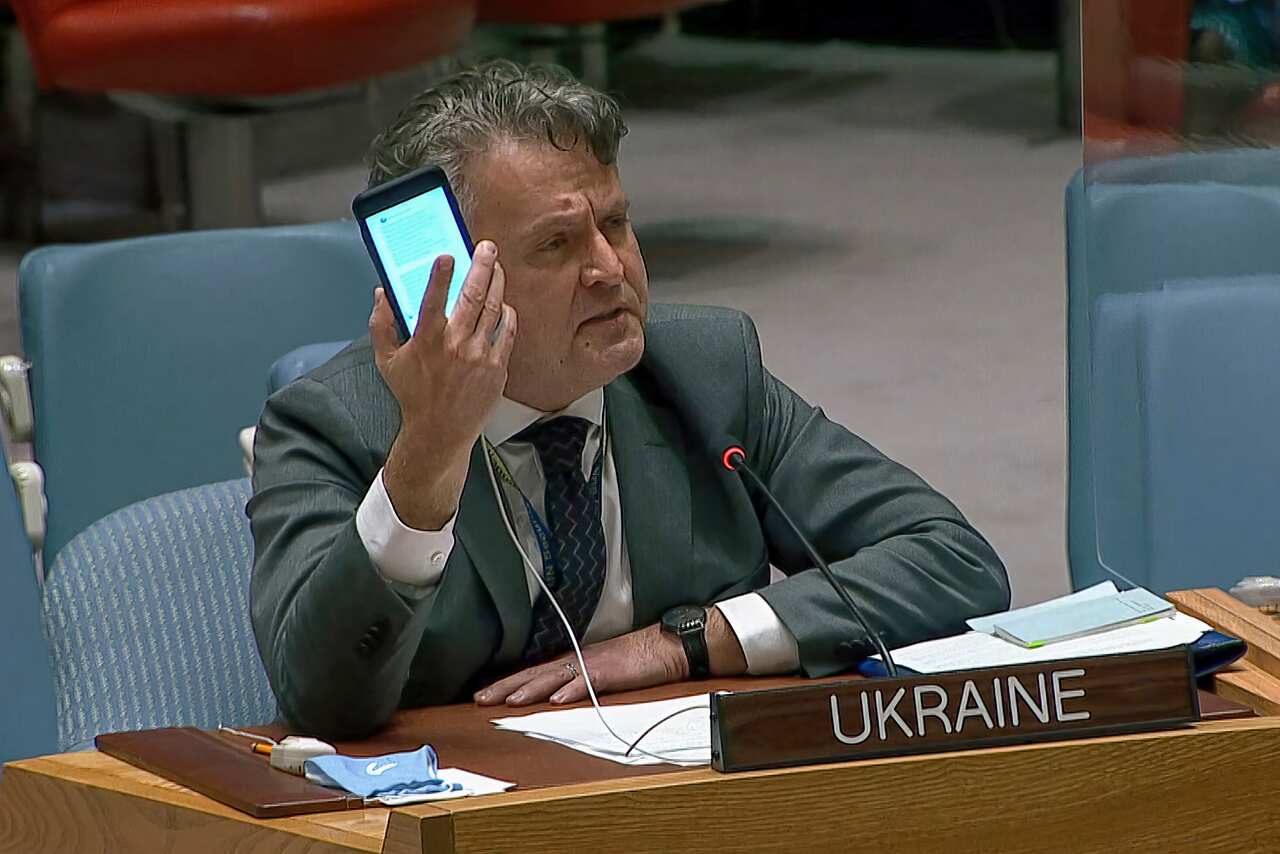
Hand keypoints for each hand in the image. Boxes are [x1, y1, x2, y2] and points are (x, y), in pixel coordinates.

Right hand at [370, 241, 516, 528]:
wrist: (440, 431)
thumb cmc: (413, 395)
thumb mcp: (386, 361)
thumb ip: (381, 324)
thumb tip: (381, 293)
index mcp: (426, 340)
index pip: (433, 298)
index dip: (441, 274)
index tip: (448, 254)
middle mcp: (455, 345)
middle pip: (473, 296)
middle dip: (482, 266)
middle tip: (487, 247)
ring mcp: (479, 356)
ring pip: (494, 309)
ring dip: (498, 284)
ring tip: (497, 267)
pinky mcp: (497, 368)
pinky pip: (506, 332)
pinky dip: (507, 314)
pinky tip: (504, 302)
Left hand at [473, 624, 687, 706]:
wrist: (664, 646)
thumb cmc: (634, 660)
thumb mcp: (598, 672)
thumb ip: (576, 682)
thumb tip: (553, 696)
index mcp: (572, 661)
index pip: (532, 673)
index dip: (507, 683)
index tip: (484, 694)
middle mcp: (576, 660)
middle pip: (535, 673)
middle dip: (506, 687)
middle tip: (480, 699)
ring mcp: (592, 665)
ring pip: (554, 677)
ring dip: (531, 689)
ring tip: (510, 701)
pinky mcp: (610, 672)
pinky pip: (588, 682)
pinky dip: (572, 691)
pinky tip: (556, 701)